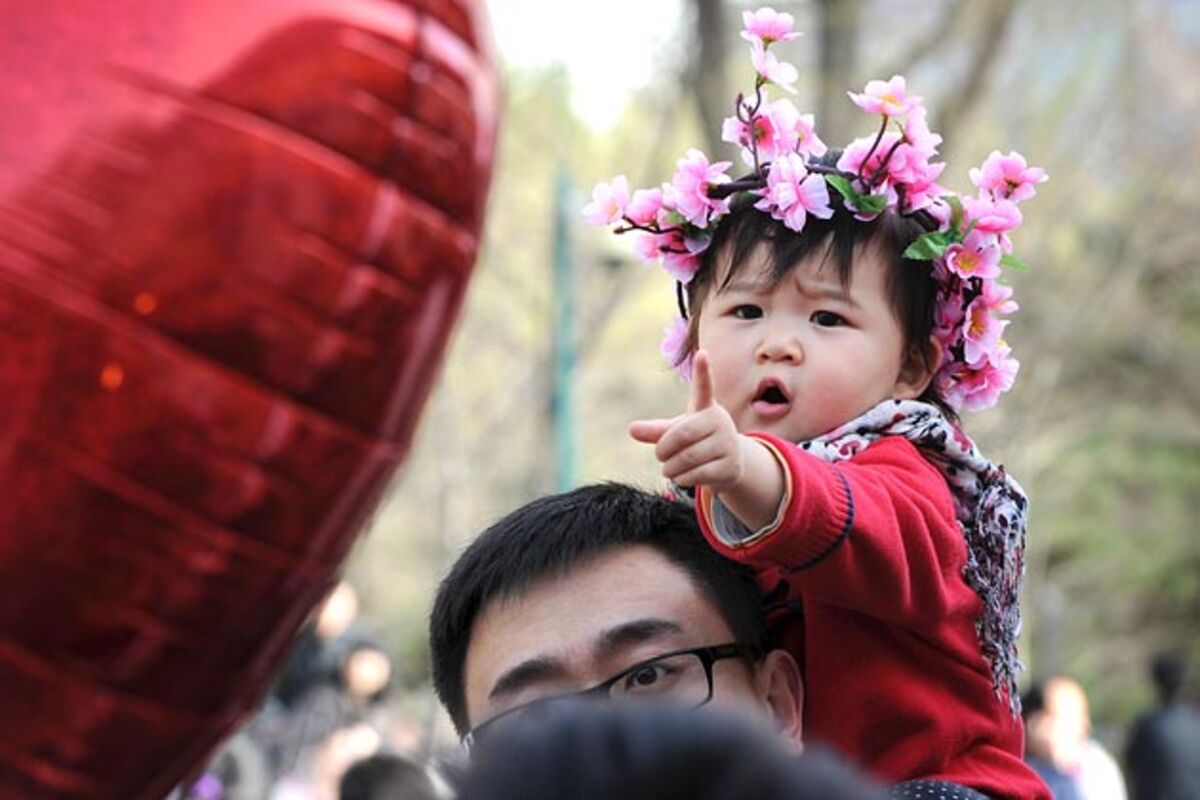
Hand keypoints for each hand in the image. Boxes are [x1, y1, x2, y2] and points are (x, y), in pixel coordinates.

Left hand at [629, 350, 747, 492]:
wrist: (729, 463)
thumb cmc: (698, 441)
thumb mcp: (677, 433)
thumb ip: (657, 431)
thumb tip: (632, 429)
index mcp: (705, 408)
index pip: (704, 387)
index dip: (702, 371)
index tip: (701, 353)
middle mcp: (720, 422)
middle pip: (682, 435)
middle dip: (664, 449)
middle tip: (659, 456)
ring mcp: (728, 443)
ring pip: (688, 458)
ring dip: (671, 468)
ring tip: (669, 470)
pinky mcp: (731, 465)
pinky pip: (698, 474)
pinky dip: (682, 479)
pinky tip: (682, 477)